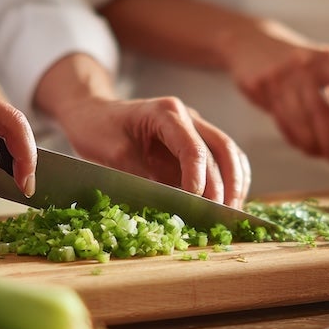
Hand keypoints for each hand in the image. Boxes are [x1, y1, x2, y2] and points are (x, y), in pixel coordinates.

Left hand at [59, 96, 250, 208]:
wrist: (93, 113)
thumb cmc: (99, 129)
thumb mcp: (113, 155)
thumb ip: (142, 177)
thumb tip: (170, 205)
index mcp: (166, 113)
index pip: (193, 147)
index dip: (199, 177)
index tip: (198, 204)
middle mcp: (187, 116)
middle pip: (222, 148)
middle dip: (226, 184)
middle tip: (223, 215)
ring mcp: (195, 127)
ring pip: (230, 152)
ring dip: (235, 182)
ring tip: (232, 212)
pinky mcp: (196, 141)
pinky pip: (224, 158)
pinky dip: (231, 179)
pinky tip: (230, 201)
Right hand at [223, 21, 328, 162]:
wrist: (252, 41)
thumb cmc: (299, 64)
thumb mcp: (325, 71)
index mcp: (328, 59)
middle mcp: (305, 65)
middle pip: (321, 114)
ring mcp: (279, 77)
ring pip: (299, 123)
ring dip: (315, 146)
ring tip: (326, 155)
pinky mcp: (259, 88)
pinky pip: (282, 124)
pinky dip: (298, 140)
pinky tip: (307, 144)